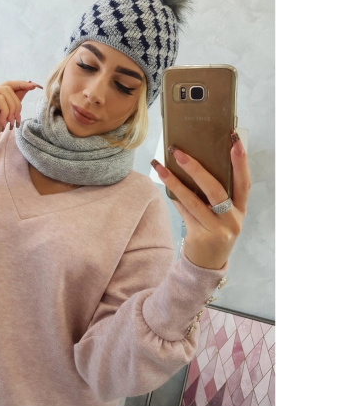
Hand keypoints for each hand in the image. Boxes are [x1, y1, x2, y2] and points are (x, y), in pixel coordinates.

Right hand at [0, 80, 42, 147]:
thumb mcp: (6, 114)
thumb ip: (14, 101)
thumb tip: (28, 86)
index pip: (8, 85)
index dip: (21, 84)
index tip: (34, 86)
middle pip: (9, 86)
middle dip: (18, 102)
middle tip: (17, 119)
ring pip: (5, 91)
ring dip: (12, 107)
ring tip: (10, 122)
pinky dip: (5, 110)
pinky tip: (2, 121)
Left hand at [151, 133, 250, 269]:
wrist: (207, 265)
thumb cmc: (215, 232)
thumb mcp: (222, 215)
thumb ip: (216, 195)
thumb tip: (194, 163)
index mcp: (241, 210)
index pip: (244, 182)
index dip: (241, 162)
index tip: (234, 140)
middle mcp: (232, 220)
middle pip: (216, 190)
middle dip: (197, 169)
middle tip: (179, 153)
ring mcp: (217, 230)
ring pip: (194, 201)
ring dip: (175, 182)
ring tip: (160, 166)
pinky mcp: (200, 237)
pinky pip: (184, 212)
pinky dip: (174, 197)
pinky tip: (164, 184)